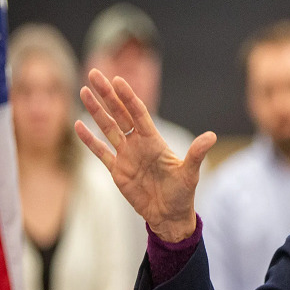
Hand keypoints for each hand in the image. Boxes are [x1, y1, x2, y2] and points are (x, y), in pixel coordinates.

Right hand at [74, 69, 215, 241]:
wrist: (170, 216)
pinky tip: (78, 125)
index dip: (127, 97)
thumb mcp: (190, 173)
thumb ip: (196, 153)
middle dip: (107, 95)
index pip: (138, 113)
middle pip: (120, 114)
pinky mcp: (117, 171)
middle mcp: (138, 144)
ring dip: (96, 110)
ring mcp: (126, 156)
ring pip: (107, 128)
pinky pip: (100, 152)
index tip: (117, 80)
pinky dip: (89, 140)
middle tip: (95, 73)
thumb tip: (211, 136)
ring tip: (84, 91)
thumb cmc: (182, 194)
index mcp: (154, 141)